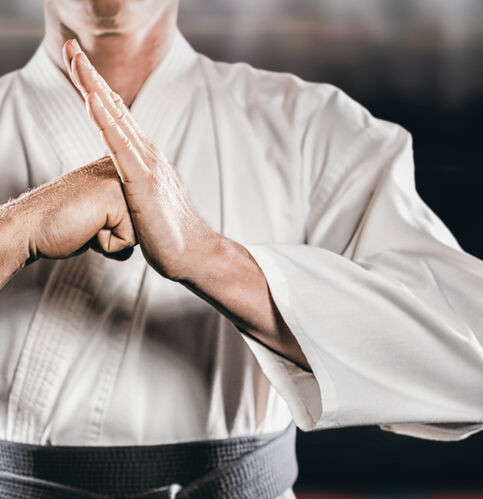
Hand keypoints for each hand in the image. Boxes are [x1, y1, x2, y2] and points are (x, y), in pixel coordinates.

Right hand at [5, 156, 134, 262]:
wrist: (29, 228)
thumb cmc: (62, 226)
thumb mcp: (103, 218)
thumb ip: (125, 216)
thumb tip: (148, 233)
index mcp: (119, 171)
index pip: (145, 214)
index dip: (119, 229)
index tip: (93, 218)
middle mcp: (121, 171)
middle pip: (146, 223)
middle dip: (119, 235)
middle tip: (89, 223)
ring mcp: (118, 181)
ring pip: (141, 232)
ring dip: (114, 240)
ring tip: (88, 225)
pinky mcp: (113, 197)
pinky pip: (128, 240)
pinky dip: (107, 245)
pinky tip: (87, 228)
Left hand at [62, 39, 218, 281]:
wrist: (195, 254)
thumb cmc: (172, 236)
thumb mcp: (150, 204)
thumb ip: (138, 187)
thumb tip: (128, 186)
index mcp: (148, 160)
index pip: (119, 120)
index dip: (99, 92)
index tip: (80, 67)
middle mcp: (149, 156)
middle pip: (116, 110)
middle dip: (92, 77)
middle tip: (72, 47)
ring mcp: (148, 167)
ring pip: (117, 120)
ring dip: (95, 88)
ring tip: (78, 61)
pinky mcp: (144, 183)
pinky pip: (120, 147)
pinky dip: (106, 121)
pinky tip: (92, 101)